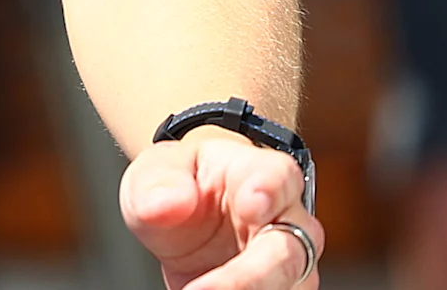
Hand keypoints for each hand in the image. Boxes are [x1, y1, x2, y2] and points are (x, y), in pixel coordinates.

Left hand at [120, 131, 320, 287]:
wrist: (179, 212)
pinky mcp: (277, 287)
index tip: (250, 207)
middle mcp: (284, 217)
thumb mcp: (156, 170)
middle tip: (204, 288)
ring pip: (290, 284)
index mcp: (260, 172)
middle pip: (287, 249)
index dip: (269, 191)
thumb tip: (169, 202)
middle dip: (250, 275)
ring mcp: (286, 259)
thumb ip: (161, 182)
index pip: (278, 178)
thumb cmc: (178, 182)